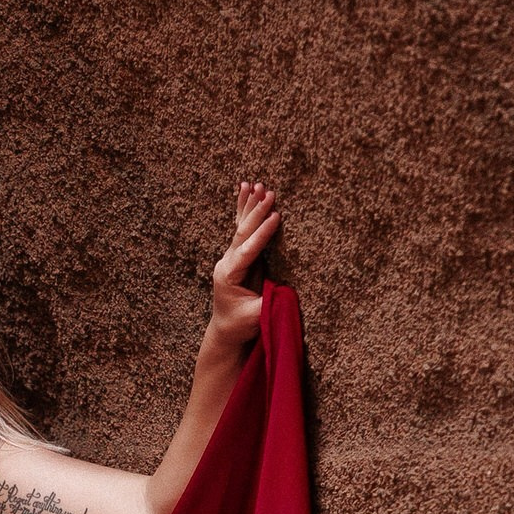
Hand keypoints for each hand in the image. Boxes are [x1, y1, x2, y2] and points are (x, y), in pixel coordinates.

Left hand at [207, 179, 279, 349]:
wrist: (226, 329)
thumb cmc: (242, 325)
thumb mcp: (257, 317)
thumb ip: (269, 302)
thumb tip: (288, 287)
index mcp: (229, 276)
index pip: (248, 251)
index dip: (262, 234)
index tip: (276, 217)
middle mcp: (226, 263)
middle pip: (242, 233)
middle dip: (256, 212)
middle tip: (268, 192)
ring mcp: (230, 258)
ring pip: (240, 226)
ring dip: (249, 205)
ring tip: (255, 184)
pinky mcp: (237, 256)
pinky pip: (241, 228)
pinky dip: (244, 209)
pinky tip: (245, 190)